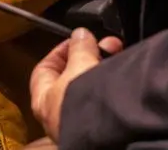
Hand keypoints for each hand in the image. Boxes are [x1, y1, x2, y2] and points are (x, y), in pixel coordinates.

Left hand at [29, 28, 122, 142]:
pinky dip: (112, 85)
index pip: (45, 70)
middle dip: (89, 57)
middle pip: (72, 77)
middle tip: (107, 44)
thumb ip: (79, 47)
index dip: (61, 52)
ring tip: (119, 54)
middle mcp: (59, 116)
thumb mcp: (80, 64)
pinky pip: (104, 99)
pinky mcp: (101, 127)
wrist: (111, 132)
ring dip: (104, 69)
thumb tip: (80, 35)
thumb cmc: (84, 102)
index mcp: (43, 101)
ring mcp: (80, 122)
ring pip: (91, 87)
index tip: (77, 40)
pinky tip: (124, 73)